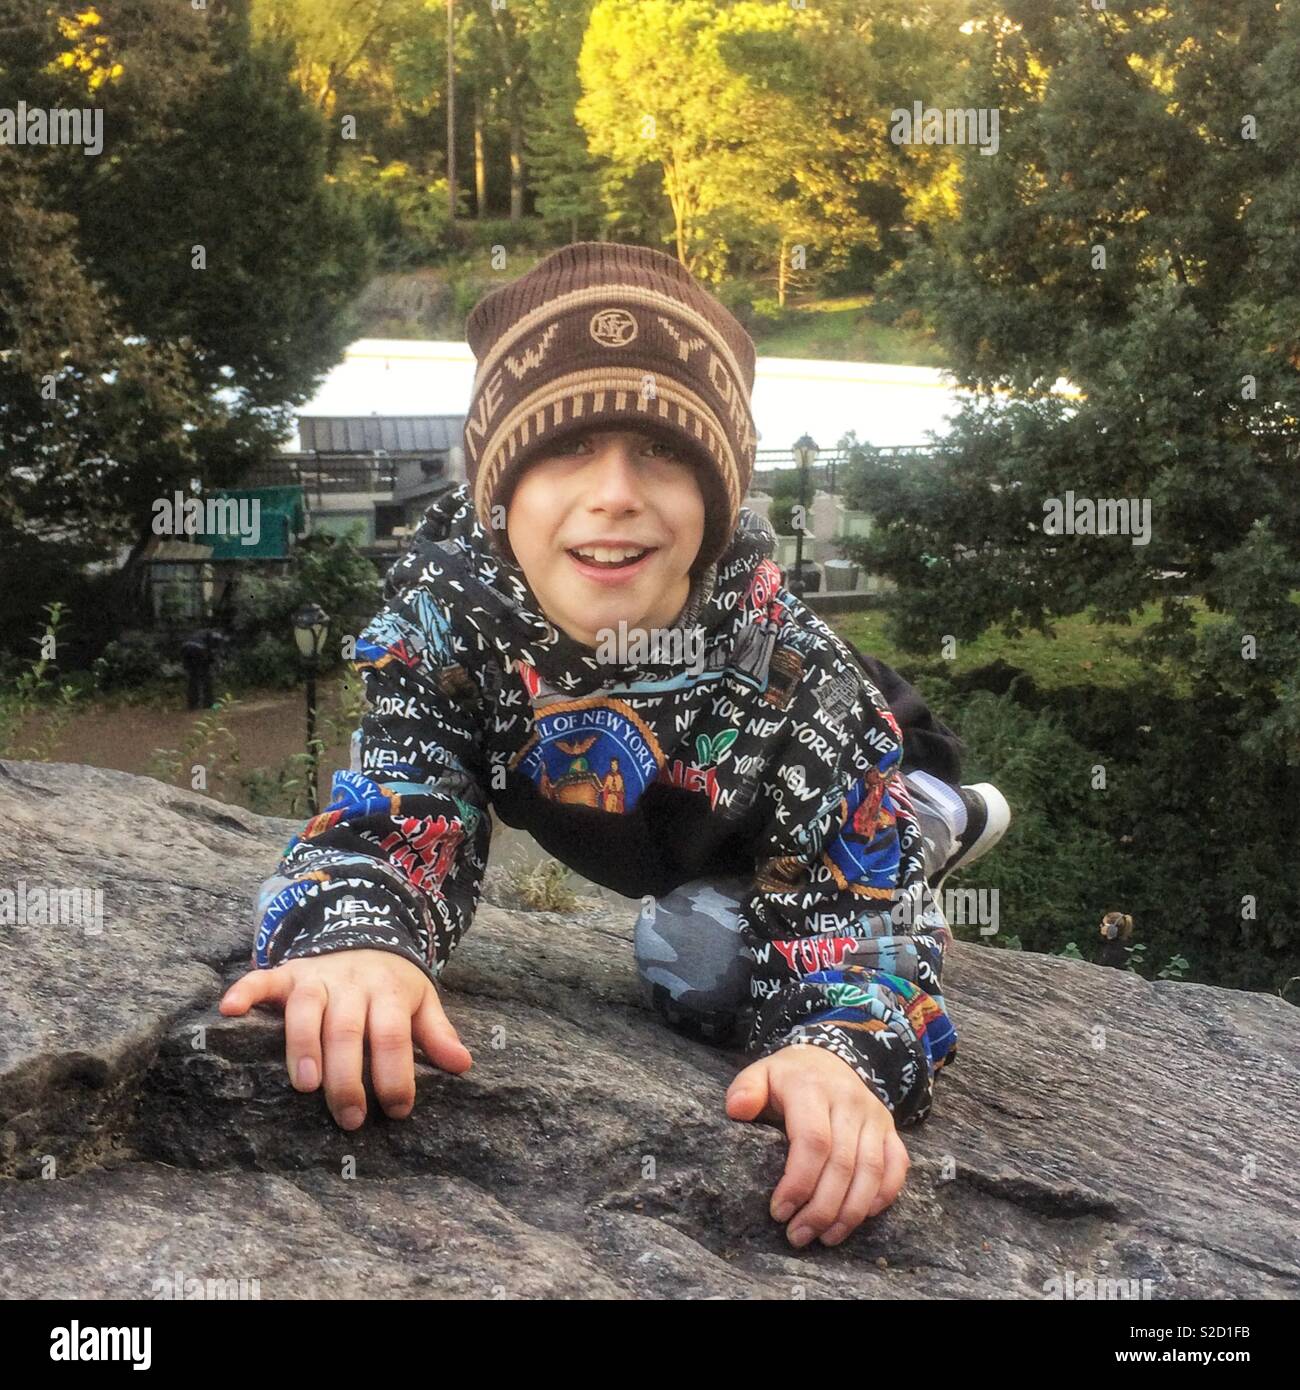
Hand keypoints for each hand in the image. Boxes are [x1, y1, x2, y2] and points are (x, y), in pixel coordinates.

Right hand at [219, 949, 471, 1129]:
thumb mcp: (421, 1000)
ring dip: (304, 1046)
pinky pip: (264, 978)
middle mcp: (352, 984)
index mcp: (389, 992)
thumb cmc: (392, 982)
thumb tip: (463, 1065)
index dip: (396, 1074)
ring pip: (307, 1009)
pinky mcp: (287, 972)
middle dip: (348, 1076)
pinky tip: (230, 1011)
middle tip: (351, 1117)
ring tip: (306, 1086)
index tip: (398, 1110)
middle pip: (348, 1030)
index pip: (394, 1036)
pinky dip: (246, 991)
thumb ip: (437, 1033)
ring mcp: (317, 977)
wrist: (365, 928)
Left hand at [726, 1044, 908, 1246]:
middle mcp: (849, 1101)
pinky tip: (862, 1217)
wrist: (830, 1058)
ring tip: (826, 1238)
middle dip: (821, 1209)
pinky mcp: (890, 1129)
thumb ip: (746, 1089)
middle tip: (797, 1236)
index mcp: (812, 1088)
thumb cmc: (789, 1077)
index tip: (779, 1212)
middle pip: (842, 1164)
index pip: (813, 1141)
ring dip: (850, 1212)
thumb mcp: (762, 1073)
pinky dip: (884, 1195)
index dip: (799, 1182)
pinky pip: (897, 1166)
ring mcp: (874, 1115)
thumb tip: (736, 1110)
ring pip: (871, 1171)